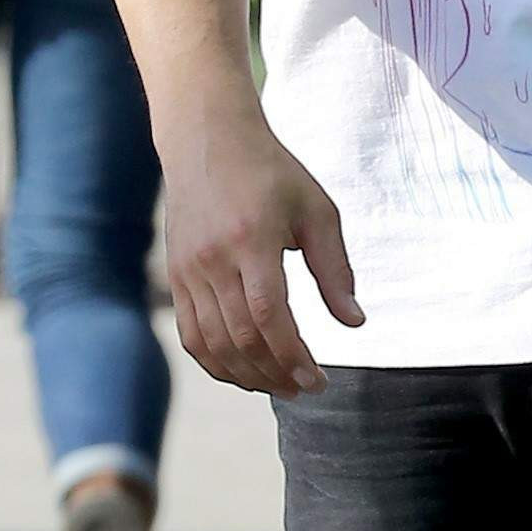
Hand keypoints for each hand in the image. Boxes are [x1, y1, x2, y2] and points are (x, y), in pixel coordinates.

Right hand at [161, 111, 363, 396]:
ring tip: (280, 387)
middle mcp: (213, 260)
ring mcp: (189, 271)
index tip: (318, 380)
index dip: (292, 356)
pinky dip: (216, 362)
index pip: (267, 315)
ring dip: (247, 375)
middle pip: (240, 337)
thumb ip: (335, 270)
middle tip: (306, 389)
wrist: (208, 141)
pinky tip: (244, 373)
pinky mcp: (177, 276)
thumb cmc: (271, 173)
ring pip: (212, 343)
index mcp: (251, 240)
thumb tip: (354, 323)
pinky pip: (191, 334)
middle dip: (276, 373)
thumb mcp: (317, 211)